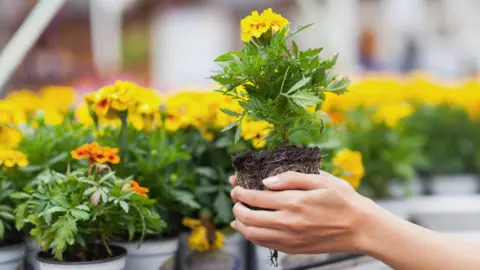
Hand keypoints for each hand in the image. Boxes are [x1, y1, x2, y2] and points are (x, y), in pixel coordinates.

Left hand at [229, 171, 377, 253]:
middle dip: (236, 206)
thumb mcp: (320, 180)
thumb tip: (266, 181)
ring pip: (253, 234)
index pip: (255, 197)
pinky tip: (249, 228)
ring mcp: (290, 239)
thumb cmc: (343, 200)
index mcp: (294, 202)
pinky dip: (251, 236)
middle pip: (248, 216)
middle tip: (235, 197)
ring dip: (240, 223)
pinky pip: (264, 244)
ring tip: (237, 215)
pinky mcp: (293, 249)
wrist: (361, 228)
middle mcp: (288, 222)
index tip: (235, 186)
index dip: (240, 191)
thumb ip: (291, 178)